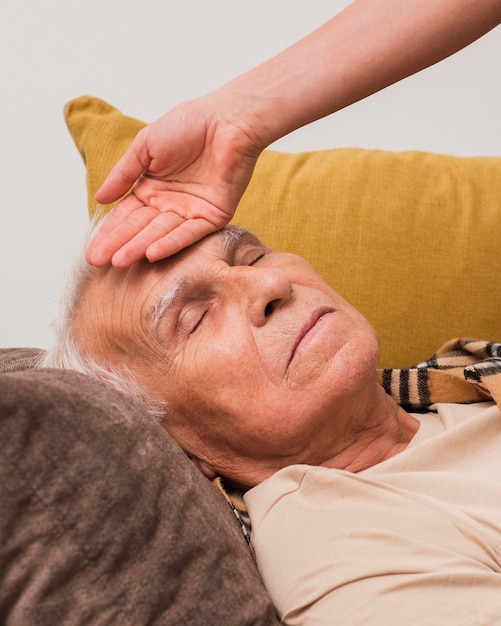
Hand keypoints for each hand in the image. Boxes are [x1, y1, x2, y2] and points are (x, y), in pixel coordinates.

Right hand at [86, 94, 262, 268]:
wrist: (227, 119)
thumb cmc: (187, 124)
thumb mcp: (145, 146)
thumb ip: (123, 174)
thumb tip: (99, 200)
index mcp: (152, 188)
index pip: (127, 216)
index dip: (110, 233)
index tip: (92, 252)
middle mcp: (170, 205)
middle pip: (140, 229)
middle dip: (119, 245)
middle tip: (97, 262)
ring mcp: (191, 212)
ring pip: (162, 234)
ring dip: (140, 247)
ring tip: (120, 262)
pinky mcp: (213, 217)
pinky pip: (190, 233)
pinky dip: (171, 243)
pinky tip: (151, 253)